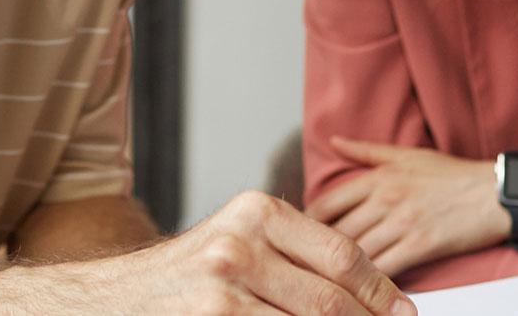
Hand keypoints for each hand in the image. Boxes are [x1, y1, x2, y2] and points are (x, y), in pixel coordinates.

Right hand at [96, 191, 414, 315]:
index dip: (381, 290)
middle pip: (331, 297)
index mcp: (257, 211)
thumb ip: (295, 256)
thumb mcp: (239, 244)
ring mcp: (224, 285)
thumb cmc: (187, 277)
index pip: (341, 254)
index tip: (403, 312)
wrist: (114, 300)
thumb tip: (368, 293)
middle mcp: (241, 242)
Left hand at [304, 137, 507, 276]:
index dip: (305, 225)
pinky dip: (367, 283)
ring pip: (355, 253)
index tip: (297, 240)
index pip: (325, 204)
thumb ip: (366, 151)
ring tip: (323, 283)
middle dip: (314, 252)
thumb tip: (333, 141)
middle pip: (334, 231)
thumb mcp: (406, 155)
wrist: (496, 194)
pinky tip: (358, 291)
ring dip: (337, 271)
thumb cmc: (453, 176)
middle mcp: (385, 198)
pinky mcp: (420, 246)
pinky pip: (383, 269)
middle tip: (302, 268)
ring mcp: (402, 223)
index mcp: (377, 177)